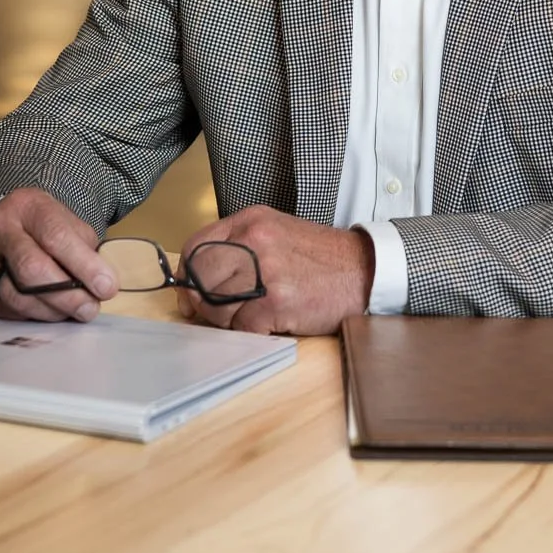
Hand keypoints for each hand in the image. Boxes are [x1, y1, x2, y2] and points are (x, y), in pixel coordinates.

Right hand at [0, 188, 116, 322]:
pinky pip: (6, 311)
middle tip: (90, 308)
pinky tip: (48, 310)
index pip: (56, 236)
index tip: (107, 287)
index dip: (84, 265)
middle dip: (67, 296)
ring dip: (52, 311)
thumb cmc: (42, 227)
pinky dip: (33, 315)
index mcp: (28, 206)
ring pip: (17, 297)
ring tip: (72, 311)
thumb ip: (84, 249)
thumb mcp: (67, 223)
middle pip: (32, 269)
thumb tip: (101, 284)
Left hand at [177, 206, 373, 335]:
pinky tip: (270, 322)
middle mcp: (254, 240)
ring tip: (252, 315)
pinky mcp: (276, 301)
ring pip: (215, 306)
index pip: (196, 246)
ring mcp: (264, 270)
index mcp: (251, 221)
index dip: (188, 275)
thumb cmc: (321, 259)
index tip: (191, 291)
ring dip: (228, 320)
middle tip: (215, 313)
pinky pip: (241, 327)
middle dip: (202, 302)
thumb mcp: (276, 235)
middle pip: (199, 278)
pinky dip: (251, 332)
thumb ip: (239, 249)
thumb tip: (198, 281)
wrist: (364, 271)